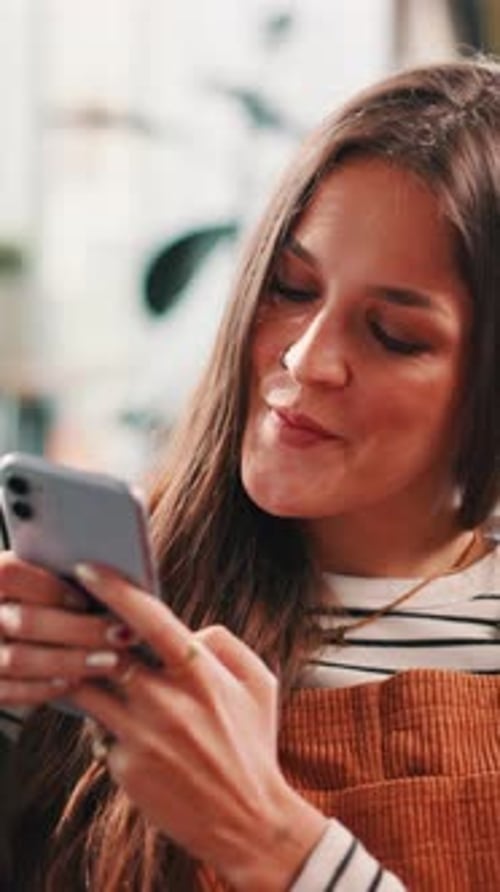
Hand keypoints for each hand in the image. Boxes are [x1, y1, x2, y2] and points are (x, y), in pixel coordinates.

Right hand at [0, 552, 135, 706]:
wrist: (2, 636)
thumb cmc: (27, 602)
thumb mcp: (31, 578)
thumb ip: (56, 576)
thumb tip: (110, 579)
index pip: (11, 573)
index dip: (50, 587)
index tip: (88, 599)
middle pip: (26, 621)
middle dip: (80, 630)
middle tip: (123, 634)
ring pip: (19, 660)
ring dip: (70, 661)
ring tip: (111, 661)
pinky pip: (8, 692)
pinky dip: (44, 688)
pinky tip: (77, 682)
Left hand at [70, 564, 326, 891]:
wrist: (247, 821)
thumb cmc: (253, 745)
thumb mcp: (260, 684)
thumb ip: (225, 644)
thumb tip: (188, 628)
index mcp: (200, 673)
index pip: (148, 618)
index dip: (114, 589)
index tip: (88, 569)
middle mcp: (166, 702)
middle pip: (103, 651)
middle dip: (85, 631)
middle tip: (74, 618)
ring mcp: (141, 736)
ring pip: (89, 690)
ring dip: (88, 676)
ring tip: (98, 672)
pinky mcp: (125, 768)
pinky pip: (98, 732)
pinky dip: (104, 723)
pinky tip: (125, 727)